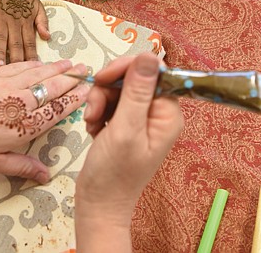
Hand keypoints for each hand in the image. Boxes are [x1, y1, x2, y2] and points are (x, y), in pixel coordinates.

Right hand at [0, 0, 49, 64]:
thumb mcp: (39, 7)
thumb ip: (43, 22)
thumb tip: (47, 37)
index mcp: (27, 21)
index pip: (30, 42)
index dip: (31, 56)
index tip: (33, 70)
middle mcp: (14, 20)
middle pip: (15, 42)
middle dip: (15, 58)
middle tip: (14, 73)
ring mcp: (0, 17)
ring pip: (0, 37)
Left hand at [0, 60, 89, 180]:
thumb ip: (23, 166)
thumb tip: (47, 176)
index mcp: (24, 125)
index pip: (57, 109)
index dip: (75, 99)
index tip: (88, 90)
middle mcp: (21, 101)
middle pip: (53, 87)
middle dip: (72, 78)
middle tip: (87, 70)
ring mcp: (8, 84)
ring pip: (40, 72)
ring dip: (57, 67)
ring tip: (71, 62)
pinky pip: (22, 65)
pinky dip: (36, 63)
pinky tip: (42, 62)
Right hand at [75, 53, 182, 251]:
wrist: (97, 205)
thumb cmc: (114, 174)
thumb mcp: (125, 129)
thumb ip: (137, 92)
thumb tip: (149, 54)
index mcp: (168, 113)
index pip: (153, 71)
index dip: (128, 68)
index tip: (104, 78)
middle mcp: (158, 112)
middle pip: (133, 77)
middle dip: (108, 88)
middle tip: (93, 109)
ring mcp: (141, 118)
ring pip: (118, 88)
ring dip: (99, 100)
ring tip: (92, 123)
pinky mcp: (125, 122)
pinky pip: (110, 101)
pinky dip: (98, 110)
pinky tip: (93, 128)